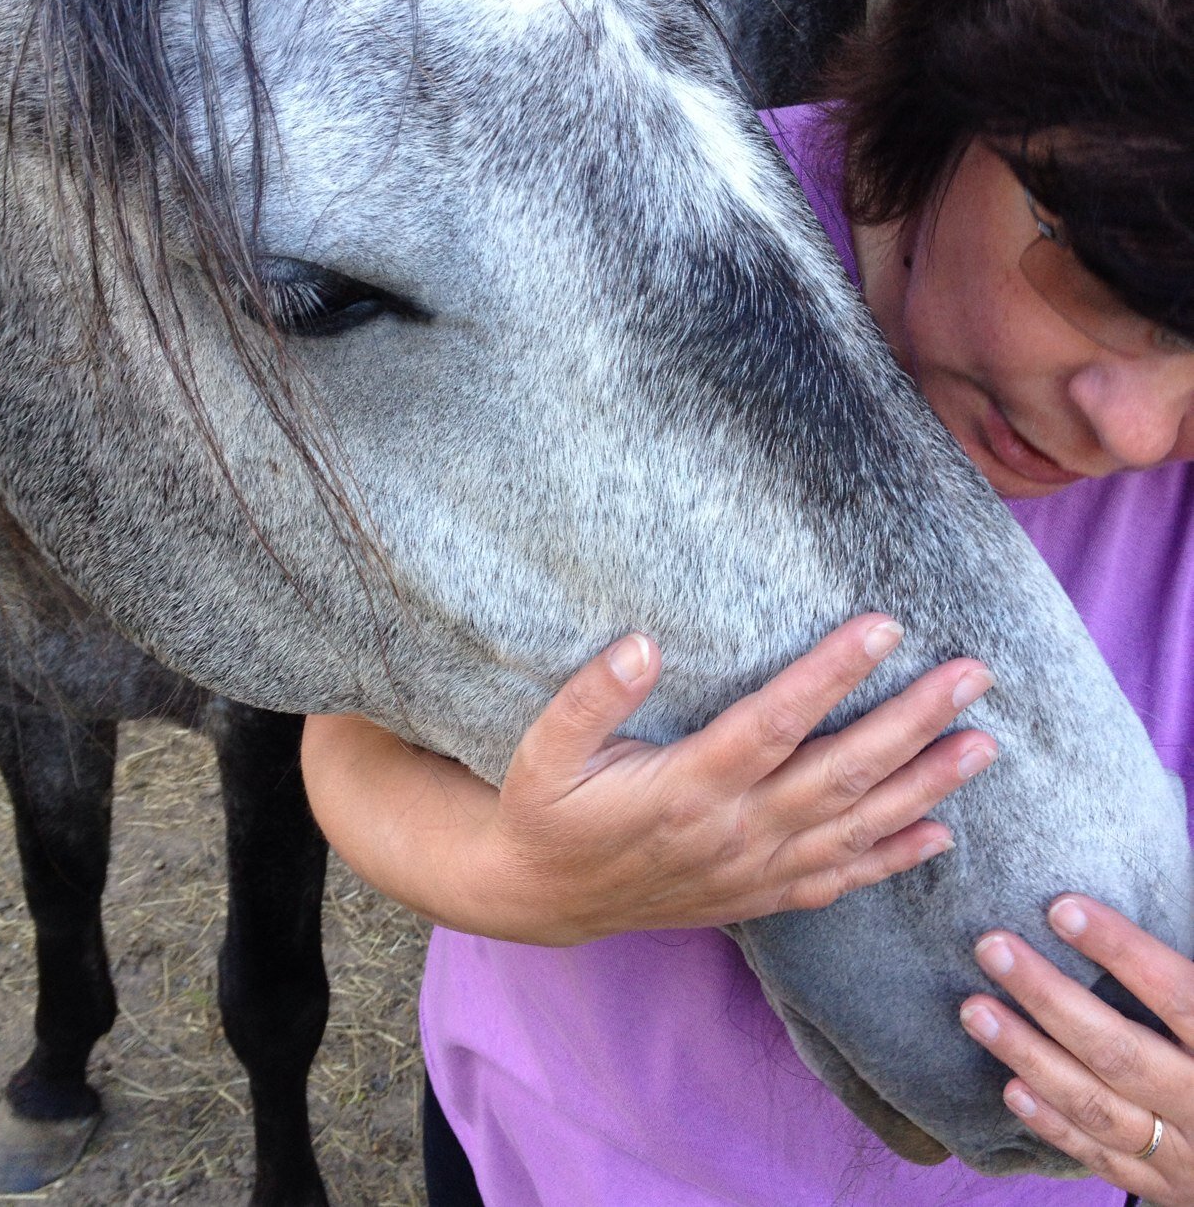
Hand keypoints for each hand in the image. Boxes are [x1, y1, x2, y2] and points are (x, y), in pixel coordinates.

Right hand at [305, 614, 996, 944]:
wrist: (540, 896)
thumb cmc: (545, 812)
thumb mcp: (541, 751)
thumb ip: (589, 698)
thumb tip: (643, 643)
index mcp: (686, 788)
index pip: (773, 723)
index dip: (831, 674)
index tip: (885, 626)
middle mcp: (734, 832)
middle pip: (840, 773)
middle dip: (912, 722)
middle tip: (973, 676)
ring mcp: (752, 870)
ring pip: (855, 827)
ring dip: (924, 787)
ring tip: (982, 747)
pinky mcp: (756, 897)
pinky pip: (837, 881)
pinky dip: (891, 859)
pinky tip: (938, 836)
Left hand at [960, 895, 1193, 1204]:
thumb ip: (1179, 972)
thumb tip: (1146, 890)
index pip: (1176, 992)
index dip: (1121, 949)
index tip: (1060, 907)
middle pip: (1119, 1049)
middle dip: (1049, 997)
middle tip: (991, 947)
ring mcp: (1184, 1152)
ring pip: (1096, 1105)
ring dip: (1029, 1055)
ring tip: (973, 1010)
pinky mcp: (1161, 1183)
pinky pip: (1101, 1156)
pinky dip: (1054, 1123)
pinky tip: (1009, 1086)